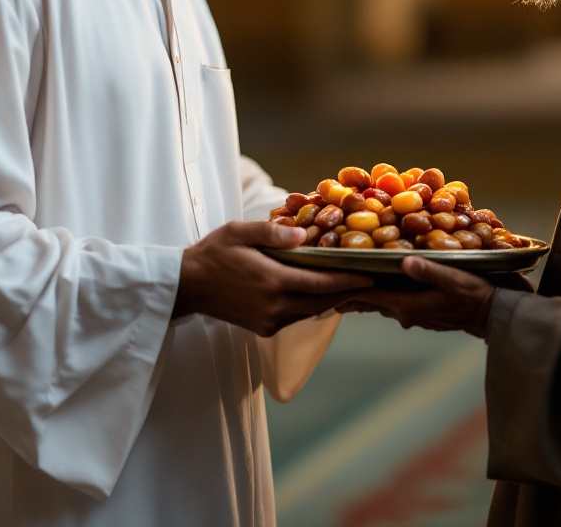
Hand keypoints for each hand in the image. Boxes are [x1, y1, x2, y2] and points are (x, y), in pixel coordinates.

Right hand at [173, 220, 372, 335]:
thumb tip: (304, 235)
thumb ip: (272, 232)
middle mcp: (274, 306)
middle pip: (322, 302)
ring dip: (332, 299)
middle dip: (348, 291)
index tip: (372, 274)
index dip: (349, 280)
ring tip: (353, 284)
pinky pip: (297, 316)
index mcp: (271, 281)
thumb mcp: (239, 232)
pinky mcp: (264, 328)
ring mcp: (269, 320)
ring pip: (311, 311)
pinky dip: (313, 305)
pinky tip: (322, 292)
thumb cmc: (214, 252)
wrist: (187, 285)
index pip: (321, 284)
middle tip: (372, 279)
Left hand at [336, 257, 532, 337]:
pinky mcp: (422, 312)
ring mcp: (413, 314)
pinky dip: (381, 295)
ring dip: (364, 294)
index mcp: (408, 303)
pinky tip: (378, 287)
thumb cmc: (476, 294)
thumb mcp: (455, 278)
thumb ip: (429, 270)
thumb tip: (405, 261)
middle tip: (325, 282)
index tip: (326, 279)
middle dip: (349, 292)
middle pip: (369, 301)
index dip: (346, 287)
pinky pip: (394, 303)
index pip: (369, 295)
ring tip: (343, 284)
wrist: (494, 315)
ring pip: (380, 302)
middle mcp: (406, 311)